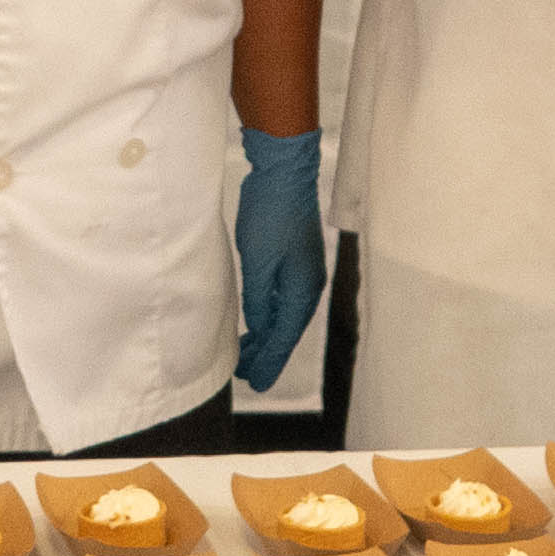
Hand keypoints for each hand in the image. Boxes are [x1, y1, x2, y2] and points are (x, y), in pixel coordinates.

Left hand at [230, 128, 326, 391]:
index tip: (255, 383)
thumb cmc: (270, 215)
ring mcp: (302, 271)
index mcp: (302, 290)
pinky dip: (268, 314)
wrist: (284, 172)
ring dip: (267, 335)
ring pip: (284, 314)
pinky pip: (282, 298)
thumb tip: (261, 327)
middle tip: (247, 377)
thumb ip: (258, 299)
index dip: (270, 361)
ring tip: (247, 354)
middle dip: (268, 353)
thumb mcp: (258, 261)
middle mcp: (307, 284)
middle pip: (287, 329)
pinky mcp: (294, 258)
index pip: (284, 336)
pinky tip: (257, 320)